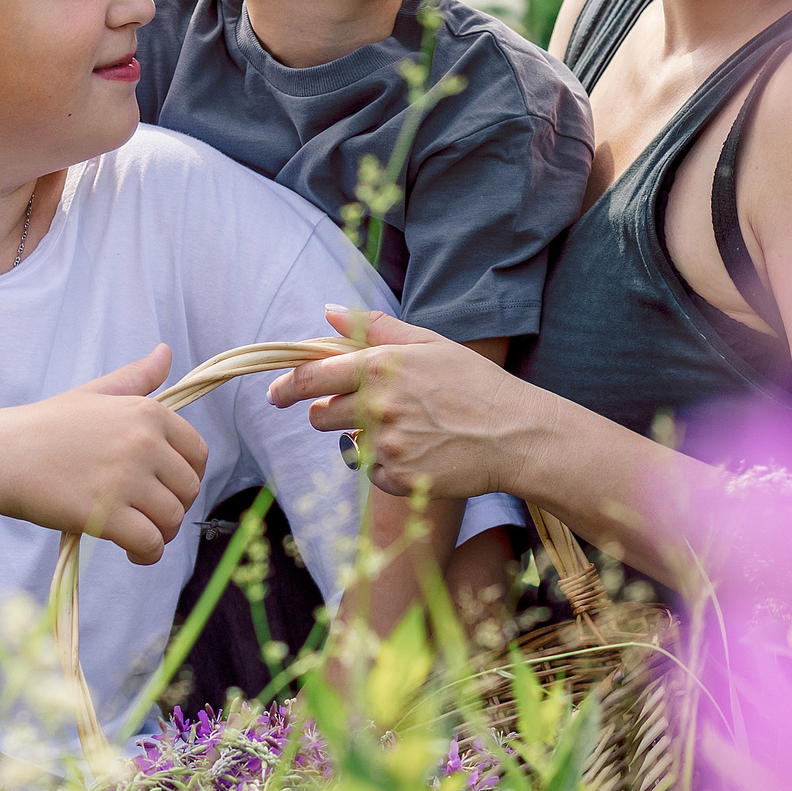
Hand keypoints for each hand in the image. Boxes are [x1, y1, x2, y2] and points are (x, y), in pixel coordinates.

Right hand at [0, 344, 207, 564]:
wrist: (0, 455)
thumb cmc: (46, 426)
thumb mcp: (95, 393)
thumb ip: (136, 378)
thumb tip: (166, 351)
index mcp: (147, 412)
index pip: (197, 453)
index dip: (186, 477)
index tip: (165, 489)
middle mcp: (143, 442)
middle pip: (188, 489)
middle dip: (173, 508)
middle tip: (147, 516)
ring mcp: (125, 478)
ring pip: (172, 519)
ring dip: (161, 535)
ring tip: (139, 536)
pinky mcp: (106, 514)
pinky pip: (149, 542)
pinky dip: (147, 553)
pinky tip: (132, 552)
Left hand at [267, 307, 543, 504]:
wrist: (516, 435)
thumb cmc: (476, 383)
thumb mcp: (430, 344)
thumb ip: (376, 328)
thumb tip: (329, 312)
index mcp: (382, 366)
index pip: (312, 377)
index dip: (287, 386)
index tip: (276, 393)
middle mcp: (378, 406)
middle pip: (320, 417)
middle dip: (329, 413)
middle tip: (363, 410)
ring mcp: (387, 445)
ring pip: (348, 445)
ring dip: (364, 439)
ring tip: (407, 430)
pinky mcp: (399, 478)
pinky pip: (373, 474)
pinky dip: (389, 467)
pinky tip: (422, 453)